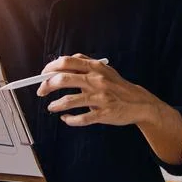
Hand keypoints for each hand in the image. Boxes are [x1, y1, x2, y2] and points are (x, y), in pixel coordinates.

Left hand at [37, 54, 162, 126]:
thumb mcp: (104, 70)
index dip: (50, 68)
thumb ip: (85, 65)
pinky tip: (66, 118)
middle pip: (63, 79)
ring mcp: (100, 98)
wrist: (140, 104)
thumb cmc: (118, 87)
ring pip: (70, 100)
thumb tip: (60, 63)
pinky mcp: (103, 114)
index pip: (66, 62)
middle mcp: (97, 81)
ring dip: (56, 105)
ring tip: (51, 107)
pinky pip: (81, 118)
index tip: (43, 75)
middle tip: (41, 91)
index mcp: (96, 68)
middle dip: (47, 85)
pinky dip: (70, 120)